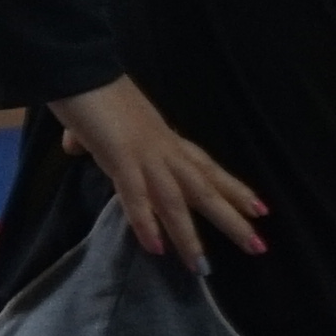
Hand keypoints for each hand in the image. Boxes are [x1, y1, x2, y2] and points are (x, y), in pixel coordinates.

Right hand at [53, 78, 267, 272]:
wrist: (80, 67)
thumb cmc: (91, 92)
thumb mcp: (101, 123)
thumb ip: (93, 140)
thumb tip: (75, 145)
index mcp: (164, 139)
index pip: (205, 167)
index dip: (232, 188)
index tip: (260, 208)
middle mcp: (163, 148)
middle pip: (204, 188)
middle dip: (231, 218)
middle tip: (258, 246)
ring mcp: (144, 154)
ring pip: (176, 200)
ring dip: (190, 236)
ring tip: (204, 267)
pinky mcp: (119, 157)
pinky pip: (136, 195)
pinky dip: (147, 222)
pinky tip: (157, 249)